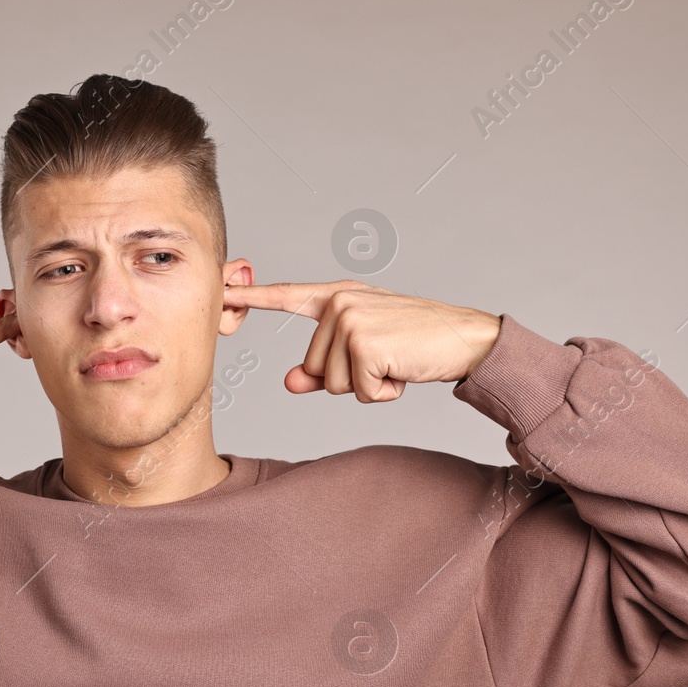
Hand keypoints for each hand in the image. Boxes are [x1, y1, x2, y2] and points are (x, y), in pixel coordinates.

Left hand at [221, 279, 499, 402]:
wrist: (466, 339)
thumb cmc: (415, 343)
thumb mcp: (365, 353)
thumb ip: (322, 368)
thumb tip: (289, 381)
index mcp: (337, 297)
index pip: (286, 297)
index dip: (250, 298)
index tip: (220, 293)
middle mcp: (339, 303)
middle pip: (314, 369)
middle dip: (350, 378)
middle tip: (385, 359)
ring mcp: (350, 321)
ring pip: (331, 384)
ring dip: (366, 386)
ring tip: (394, 362)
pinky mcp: (364, 345)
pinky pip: (357, 392)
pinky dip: (382, 393)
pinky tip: (401, 371)